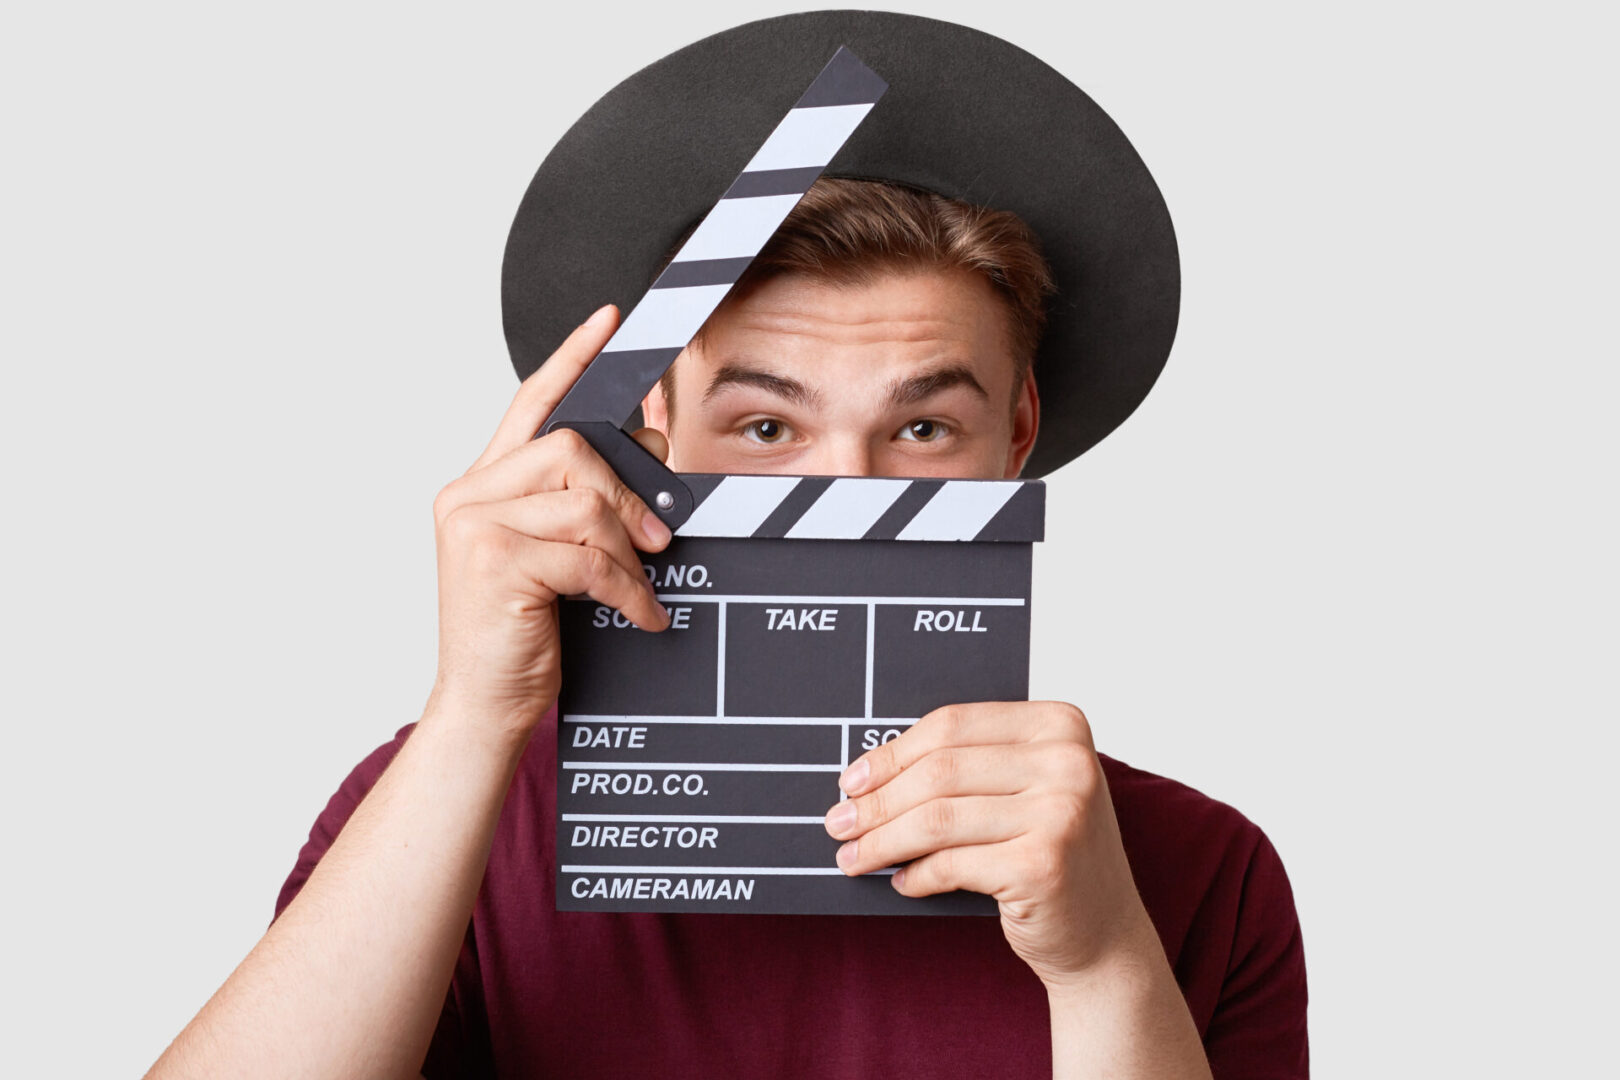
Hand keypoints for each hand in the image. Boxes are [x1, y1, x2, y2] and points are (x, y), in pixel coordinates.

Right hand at [428, 304, 672, 741]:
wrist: (486, 705)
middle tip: (658, 536)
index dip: (572, 359)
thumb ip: (588, 501)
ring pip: (586, 501)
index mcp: (483, 485)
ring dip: (627, 550)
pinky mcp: (493, 563)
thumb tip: (652, 447)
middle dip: (629, 491)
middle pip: (573, 448)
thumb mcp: (562, 554)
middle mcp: (469, 495)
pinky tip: (637, 614)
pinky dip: (626, 589)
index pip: (532, 404)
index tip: (610, 322)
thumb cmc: (525, 631)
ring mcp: (474, 527)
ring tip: (637, 587)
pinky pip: (589, 556)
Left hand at [824, 701, 1158, 990]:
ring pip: (937, 818)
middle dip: (878, 801)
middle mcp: (1068, 761)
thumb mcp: (1021, 792)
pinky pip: (951, 864)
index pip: (952, 725)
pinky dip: (917, 875)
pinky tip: (902, 882)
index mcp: (1060, 724)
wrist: (1105, 936)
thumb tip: (869, 772)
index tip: (852, 780)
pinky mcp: (1043, 865)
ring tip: (854, 857)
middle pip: (940, 770)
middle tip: (840, 822)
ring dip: (883, 841)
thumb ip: (966, 767)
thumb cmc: (1049, 856)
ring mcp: (1061, 813)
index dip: (892, 753)